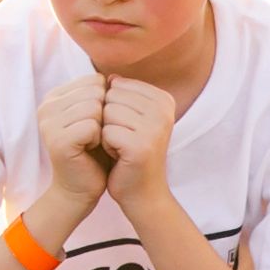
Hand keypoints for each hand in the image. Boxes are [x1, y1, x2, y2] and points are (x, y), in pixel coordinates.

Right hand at [33, 87, 120, 229]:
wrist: (82, 187)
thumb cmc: (94, 151)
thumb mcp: (98, 117)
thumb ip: (101, 95)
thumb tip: (116, 76)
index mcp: (54, 96)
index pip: (94, 80)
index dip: (105, 102)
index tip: (97, 123)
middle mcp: (46, 106)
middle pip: (95, 92)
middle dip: (104, 115)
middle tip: (95, 136)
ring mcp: (48, 123)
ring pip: (94, 107)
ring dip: (102, 127)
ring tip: (92, 142)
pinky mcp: (57, 140)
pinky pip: (92, 126)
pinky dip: (99, 139)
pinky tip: (90, 150)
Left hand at [89, 75, 180, 217]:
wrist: (143, 193)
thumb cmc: (131, 153)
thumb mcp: (131, 118)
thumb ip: (123, 94)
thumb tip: (109, 77)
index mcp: (164, 100)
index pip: (119, 85)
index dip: (115, 107)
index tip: (128, 127)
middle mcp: (164, 111)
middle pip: (112, 97)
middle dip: (109, 119)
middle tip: (124, 139)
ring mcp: (155, 128)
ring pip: (107, 113)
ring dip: (107, 132)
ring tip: (122, 148)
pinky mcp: (141, 145)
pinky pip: (105, 131)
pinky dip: (106, 146)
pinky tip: (120, 157)